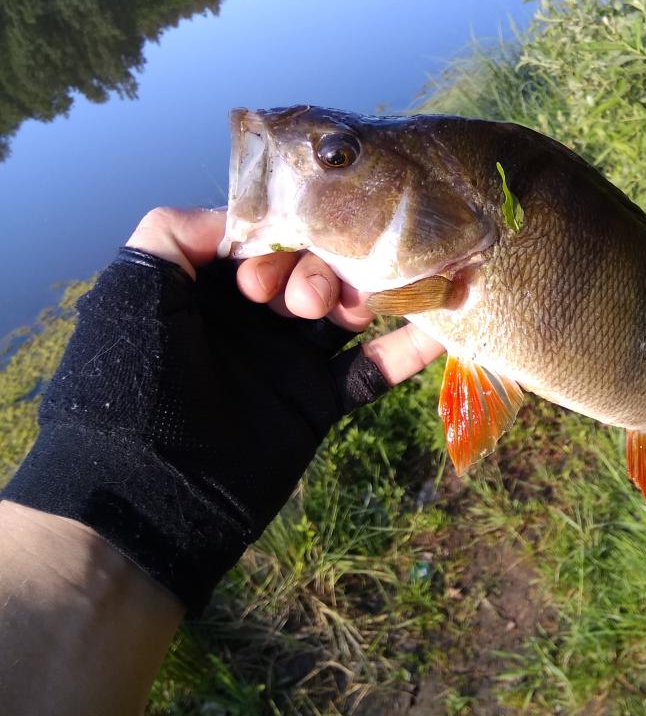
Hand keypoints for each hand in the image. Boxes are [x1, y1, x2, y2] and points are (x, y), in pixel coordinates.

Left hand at [127, 206, 443, 385]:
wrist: (147, 496)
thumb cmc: (133, 380)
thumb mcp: (133, 289)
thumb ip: (177, 233)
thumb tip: (243, 219)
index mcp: (207, 285)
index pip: (265, 236)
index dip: (282, 233)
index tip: (282, 251)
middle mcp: (251, 316)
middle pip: (312, 265)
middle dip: (321, 267)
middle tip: (308, 301)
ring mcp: (287, 359)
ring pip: (346, 309)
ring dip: (364, 295)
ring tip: (356, 308)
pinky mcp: (316, 403)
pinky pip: (371, 370)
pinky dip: (407, 350)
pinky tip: (441, 327)